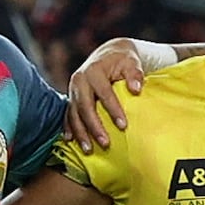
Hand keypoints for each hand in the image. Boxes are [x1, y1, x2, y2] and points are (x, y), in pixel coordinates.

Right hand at [68, 33, 167, 147]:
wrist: (107, 54)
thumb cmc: (122, 60)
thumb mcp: (131, 62)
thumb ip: (135, 74)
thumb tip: (137, 88)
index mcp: (94, 71)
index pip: (104, 93)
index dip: (113, 110)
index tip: (124, 126)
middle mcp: (79, 81)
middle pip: (85, 107)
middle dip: (94, 126)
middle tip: (106, 143)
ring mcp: (73, 90)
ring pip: (73, 114)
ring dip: (80, 133)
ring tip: (88, 150)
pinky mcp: (71, 98)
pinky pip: (67, 115)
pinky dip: (69, 128)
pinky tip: (70, 140)